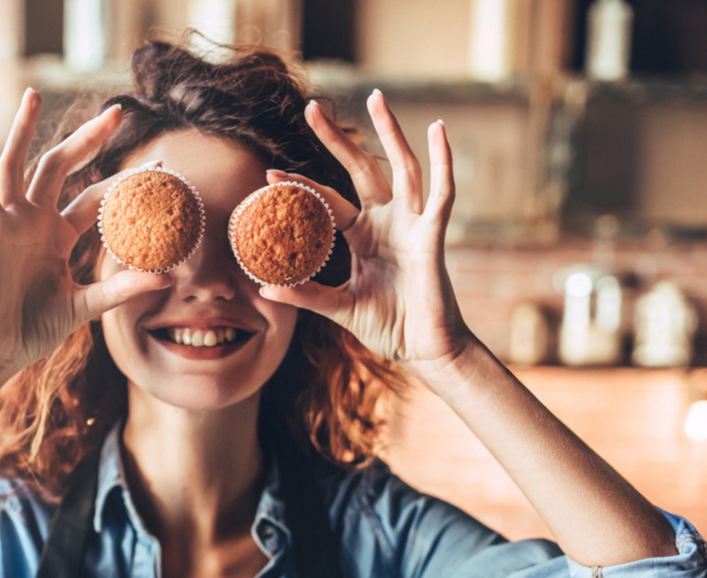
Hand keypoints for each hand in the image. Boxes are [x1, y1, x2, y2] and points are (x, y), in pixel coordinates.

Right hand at [0, 90, 171, 382]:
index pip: (95, 198)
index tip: (160, 167)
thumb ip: (122, 288)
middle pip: (62, 167)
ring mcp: (11, 221)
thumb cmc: (35, 330)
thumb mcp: (86, 306)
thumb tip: (167, 278)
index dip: (124, 182)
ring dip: (25, 128)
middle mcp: (35, 221)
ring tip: (35, 93)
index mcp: (58, 236)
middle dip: (89, 139)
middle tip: (118, 111)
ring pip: (20, 163)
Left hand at [260, 91, 471, 380]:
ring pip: (401, 167)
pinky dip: (443, 162)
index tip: (269, 175)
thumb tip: (264, 287)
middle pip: (361, 169)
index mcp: (362, 237)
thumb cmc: (388, 327)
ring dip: (390, 132)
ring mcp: (411, 225)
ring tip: (376, 97)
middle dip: (337, 139)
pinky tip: (438, 131)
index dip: (300, 187)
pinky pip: (440, 193)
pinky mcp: (432, 235)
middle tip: (311, 108)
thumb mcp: (340, 307)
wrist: (425, 351)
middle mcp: (387, 223)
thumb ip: (306, 294)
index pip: (327, 202)